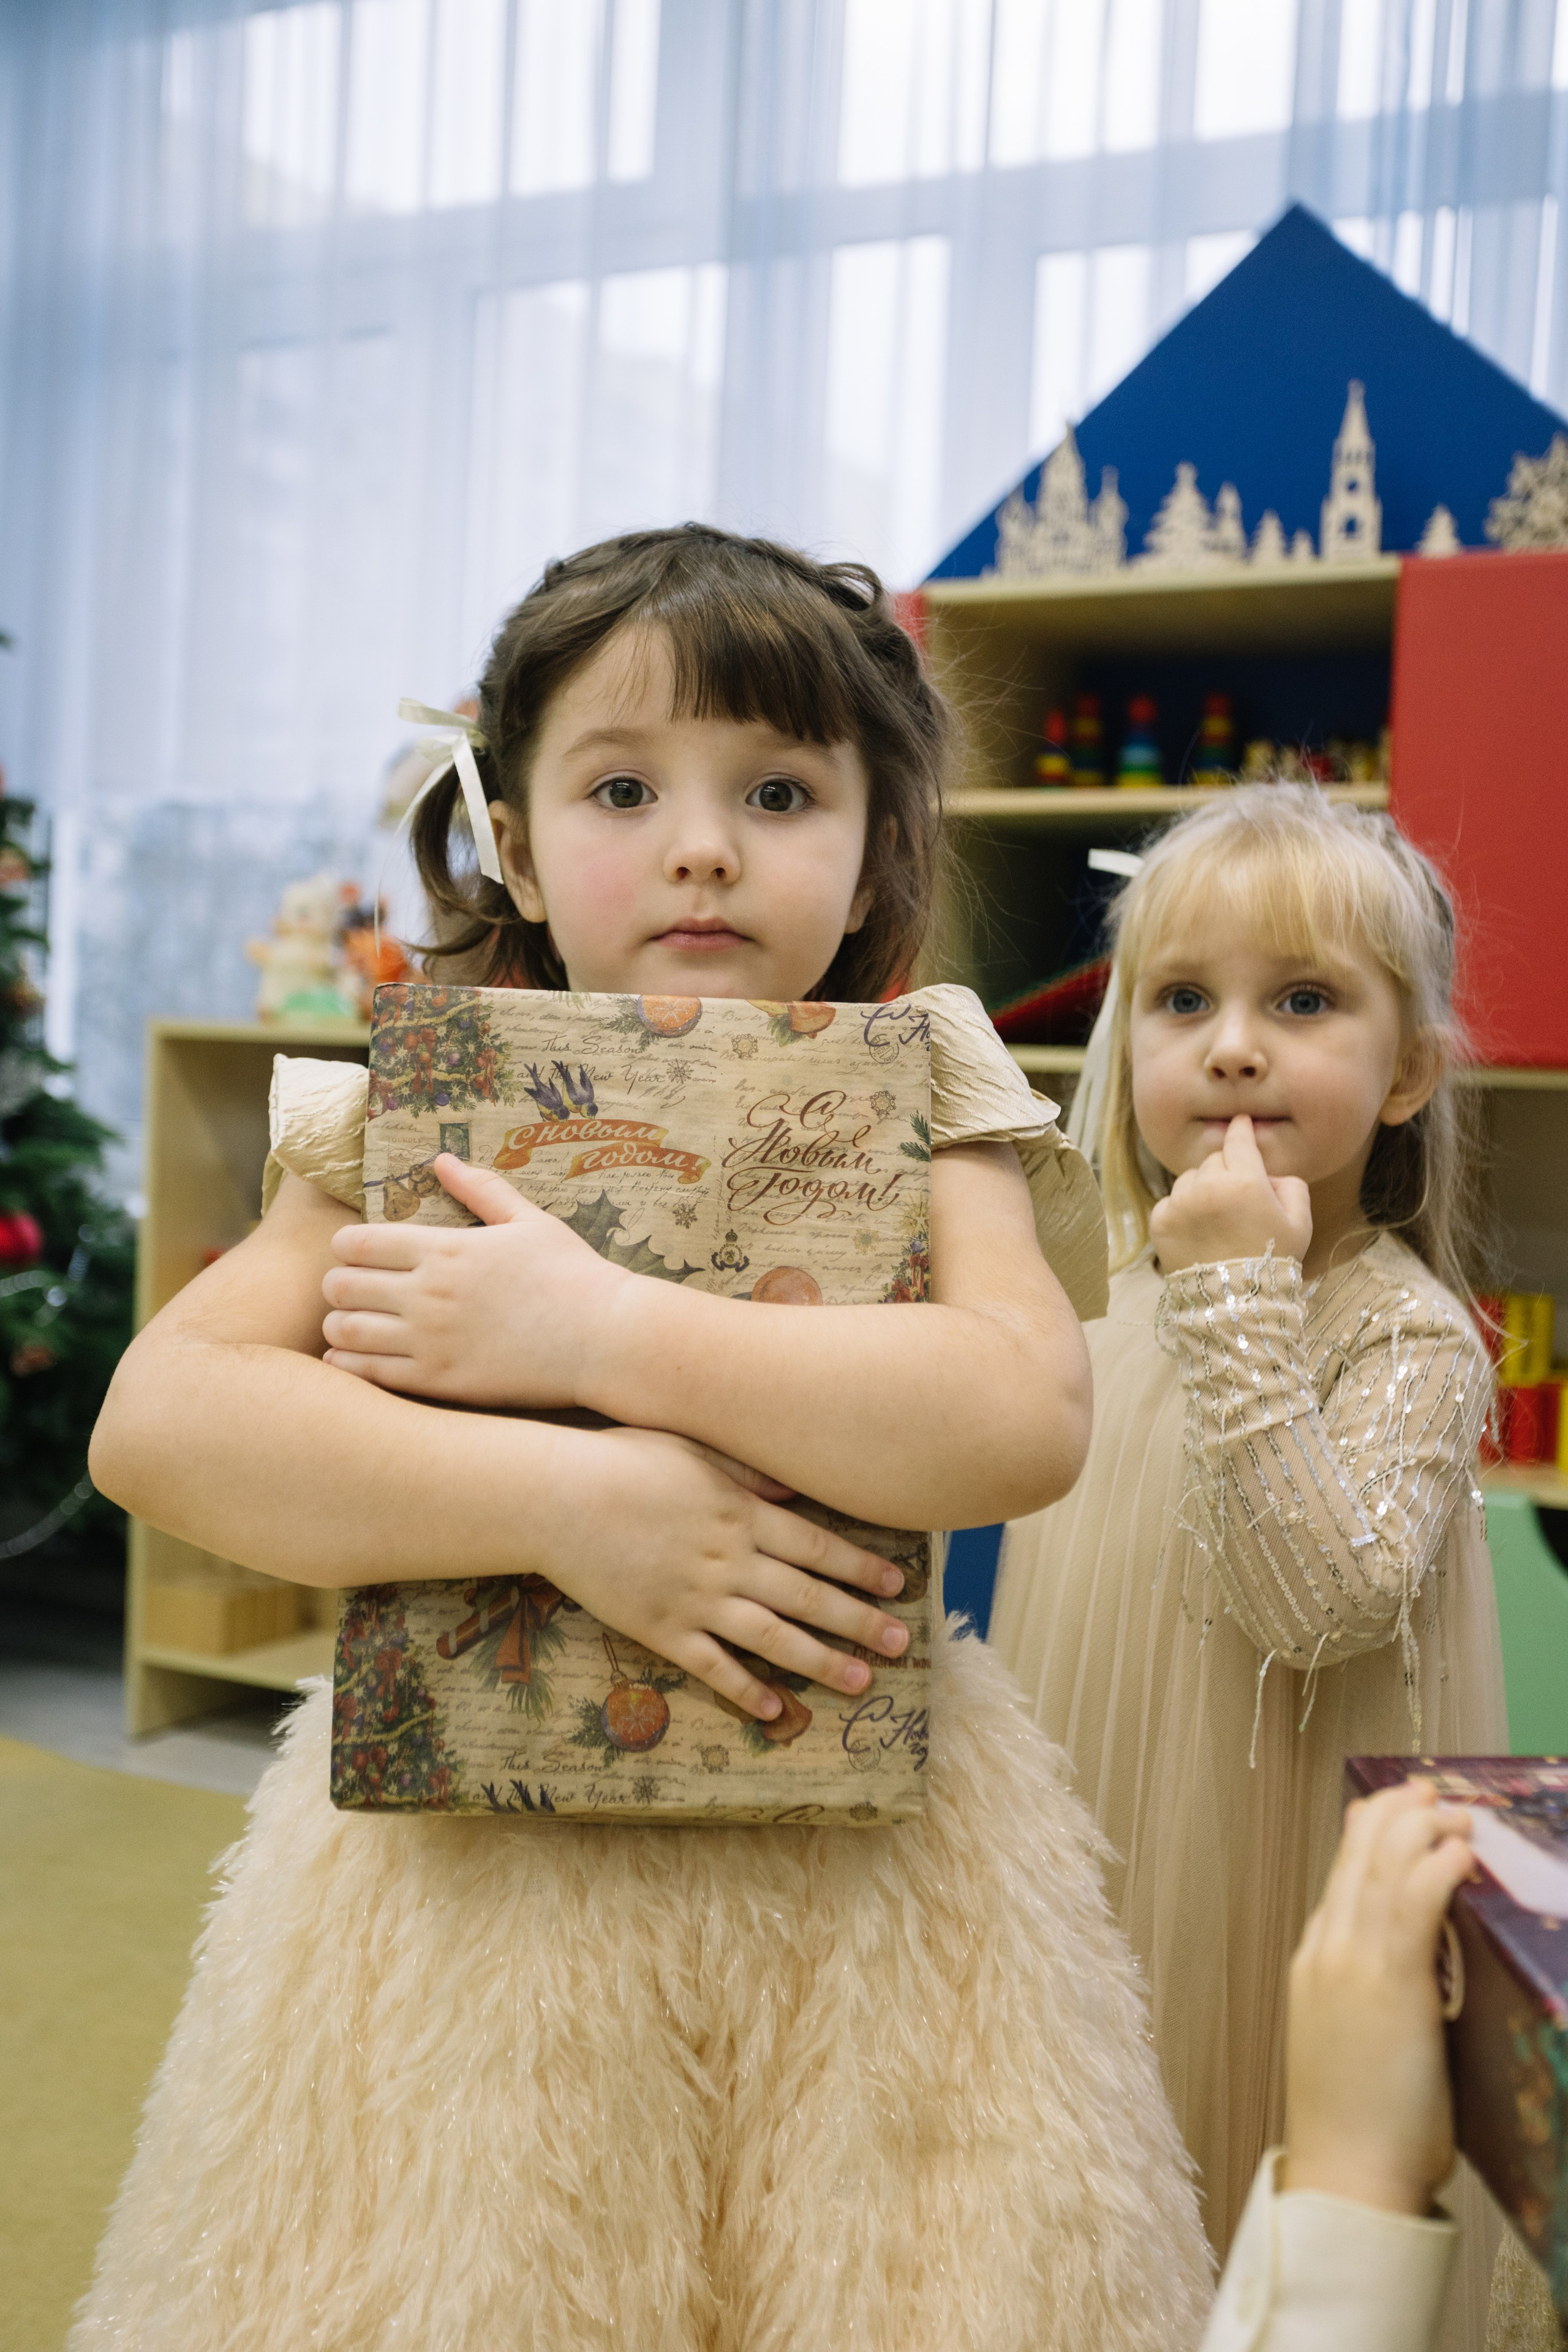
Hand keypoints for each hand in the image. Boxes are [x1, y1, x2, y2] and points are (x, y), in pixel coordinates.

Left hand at [322, 1156, 624, 1407]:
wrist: (605, 1338)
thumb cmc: (572, 1275)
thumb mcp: (529, 1220)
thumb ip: (480, 1189)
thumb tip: (441, 1159)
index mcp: (444, 1248)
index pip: (356, 1242)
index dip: (345, 1247)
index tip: (358, 1254)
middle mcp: (428, 1292)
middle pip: (340, 1285)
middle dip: (337, 1286)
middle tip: (352, 1292)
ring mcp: (430, 1340)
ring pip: (344, 1332)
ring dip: (339, 1327)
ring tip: (353, 1326)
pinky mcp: (439, 1381)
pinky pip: (367, 1374)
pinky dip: (347, 1367)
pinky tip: (354, 1361)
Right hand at [532, 1421, 909, 1718]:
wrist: (557, 1497)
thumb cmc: (623, 1461)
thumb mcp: (694, 1450)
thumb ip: (748, 1471)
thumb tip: (796, 1486)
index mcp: (741, 1514)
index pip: (816, 1546)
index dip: (860, 1568)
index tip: (896, 1585)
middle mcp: (729, 1560)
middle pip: (808, 1597)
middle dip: (859, 1621)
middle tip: (900, 1643)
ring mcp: (697, 1599)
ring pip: (773, 1638)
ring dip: (821, 1661)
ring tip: (861, 1680)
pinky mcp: (661, 1629)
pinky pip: (712, 1667)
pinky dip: (746, 1690)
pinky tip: (776, 1710)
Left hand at [1149, 1114, 1311, 1275]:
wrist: (1237, 1303)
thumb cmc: (1273, 1260)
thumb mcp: (1300, 1221)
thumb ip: (1290, 1184)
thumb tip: (1267, 1172)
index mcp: (1243, 1181)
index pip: (1238, 1140)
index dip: (1240, 1129)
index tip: (1240, 1122)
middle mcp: (1207, 1187)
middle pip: (1214, 1160)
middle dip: (1226, 1170)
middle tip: (1238, 1197)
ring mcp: (1180, 1205)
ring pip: (1189, 1178)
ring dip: (1202, 1188)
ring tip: (1217, 1217)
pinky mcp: (1161, 1223)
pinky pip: (1171, 1201)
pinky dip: (1182, 1209)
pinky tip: (1198, 1229)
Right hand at [1283, 1779, 1474, 2214]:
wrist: (1347, 2175)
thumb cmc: (1360, 2126)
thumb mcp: (1351, 2043)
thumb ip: (1370, 1996)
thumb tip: (1411, 1976)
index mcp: (1313, 1965)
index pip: (1340, 1880)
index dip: (1367, 1835)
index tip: (1392, 1809)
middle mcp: (1326, 1953)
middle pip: (1356, 1859)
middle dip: (1393, 1813)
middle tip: (1426, 1788)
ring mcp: (1351, 1965)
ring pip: (1382, 1867)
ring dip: (1420, 1827)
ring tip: (1452, 1808)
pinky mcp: (1388, 1985)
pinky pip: (1411, 1903)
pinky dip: (1434, 1867)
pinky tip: (1458, 1852)